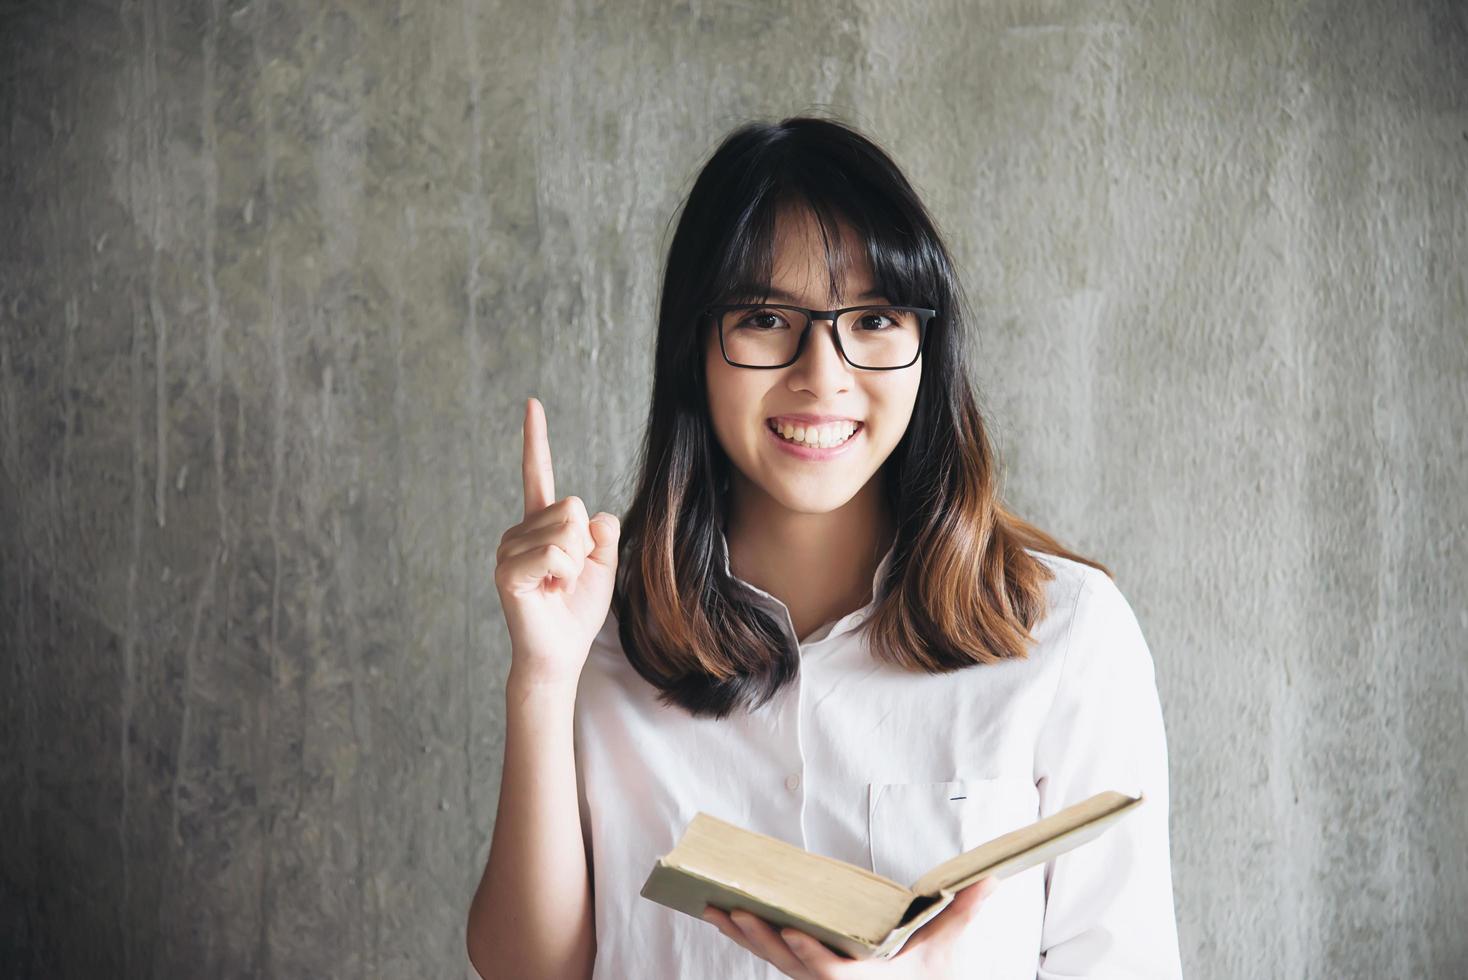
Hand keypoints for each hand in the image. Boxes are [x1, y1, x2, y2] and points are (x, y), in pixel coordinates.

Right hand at [494, 397, 620, 689]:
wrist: (562, 651)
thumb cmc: (578, 610)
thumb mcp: (604, 564)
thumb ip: (603, 533)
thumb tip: (591, 516)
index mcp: (541, 525)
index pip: (537, 473)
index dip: (535, 440)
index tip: (532, 403)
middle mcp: (519, 531)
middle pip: (572, 507)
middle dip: (585, 546)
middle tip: (567, 577)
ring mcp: (508, 549)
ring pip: (567, 531)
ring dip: (575, 564)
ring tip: (556, 586)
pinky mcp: (507, 571)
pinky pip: (556, 553)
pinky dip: (564, 574)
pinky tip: (548, 591)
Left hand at [699, 877, 999, 978]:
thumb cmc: (931, 978)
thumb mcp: (948, 947)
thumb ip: (964, 912)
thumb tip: (991, 878)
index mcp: (866, 979)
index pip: (832, 972)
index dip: (810, 955)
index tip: (788, 933)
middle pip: (789, 962)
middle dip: (758, 936)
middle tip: (728, 907)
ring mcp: (817, 979)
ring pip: (773, 959)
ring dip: (742, 935)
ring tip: (711, 907)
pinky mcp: (807, 972)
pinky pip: (772, 955)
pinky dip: (748, 936)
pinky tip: (725, 916)